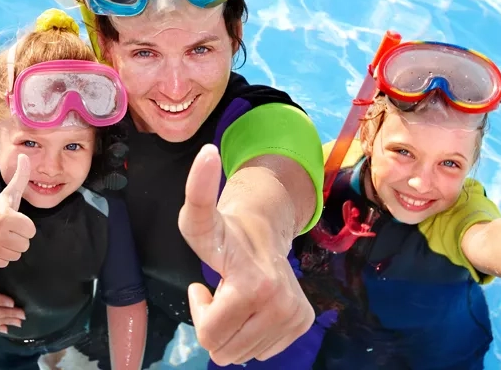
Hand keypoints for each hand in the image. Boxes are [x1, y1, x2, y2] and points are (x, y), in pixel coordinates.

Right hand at [0, 154, 36, 267]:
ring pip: (16, 255)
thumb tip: (24, 155)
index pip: (31, 231)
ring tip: (3, 237)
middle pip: (25, 244)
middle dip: (20, 238)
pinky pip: (6, 262)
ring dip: (12, 247)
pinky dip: (3, 256)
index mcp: (5, 216)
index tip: (15, 220)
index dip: (26, 226)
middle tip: (9, 229)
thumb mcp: (10, 193)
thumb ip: (21, 176)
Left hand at [179, 144, 313, 365]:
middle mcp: (279, 303)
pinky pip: (262, 351)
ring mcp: (294, 315)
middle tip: (220, 289)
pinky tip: (252, 303)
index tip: (203, 283)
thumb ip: (197, 192)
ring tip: (236, 293)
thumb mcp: (199, 219)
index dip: (199, 310)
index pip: (210, 334)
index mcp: (253, 284)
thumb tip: (207, 151)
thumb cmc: (225, 229)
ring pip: (241, 354)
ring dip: (232, 327)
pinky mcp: (302, 321)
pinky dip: (252, 332)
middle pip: (223, 349)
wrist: (266, 228)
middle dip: (214, 322)